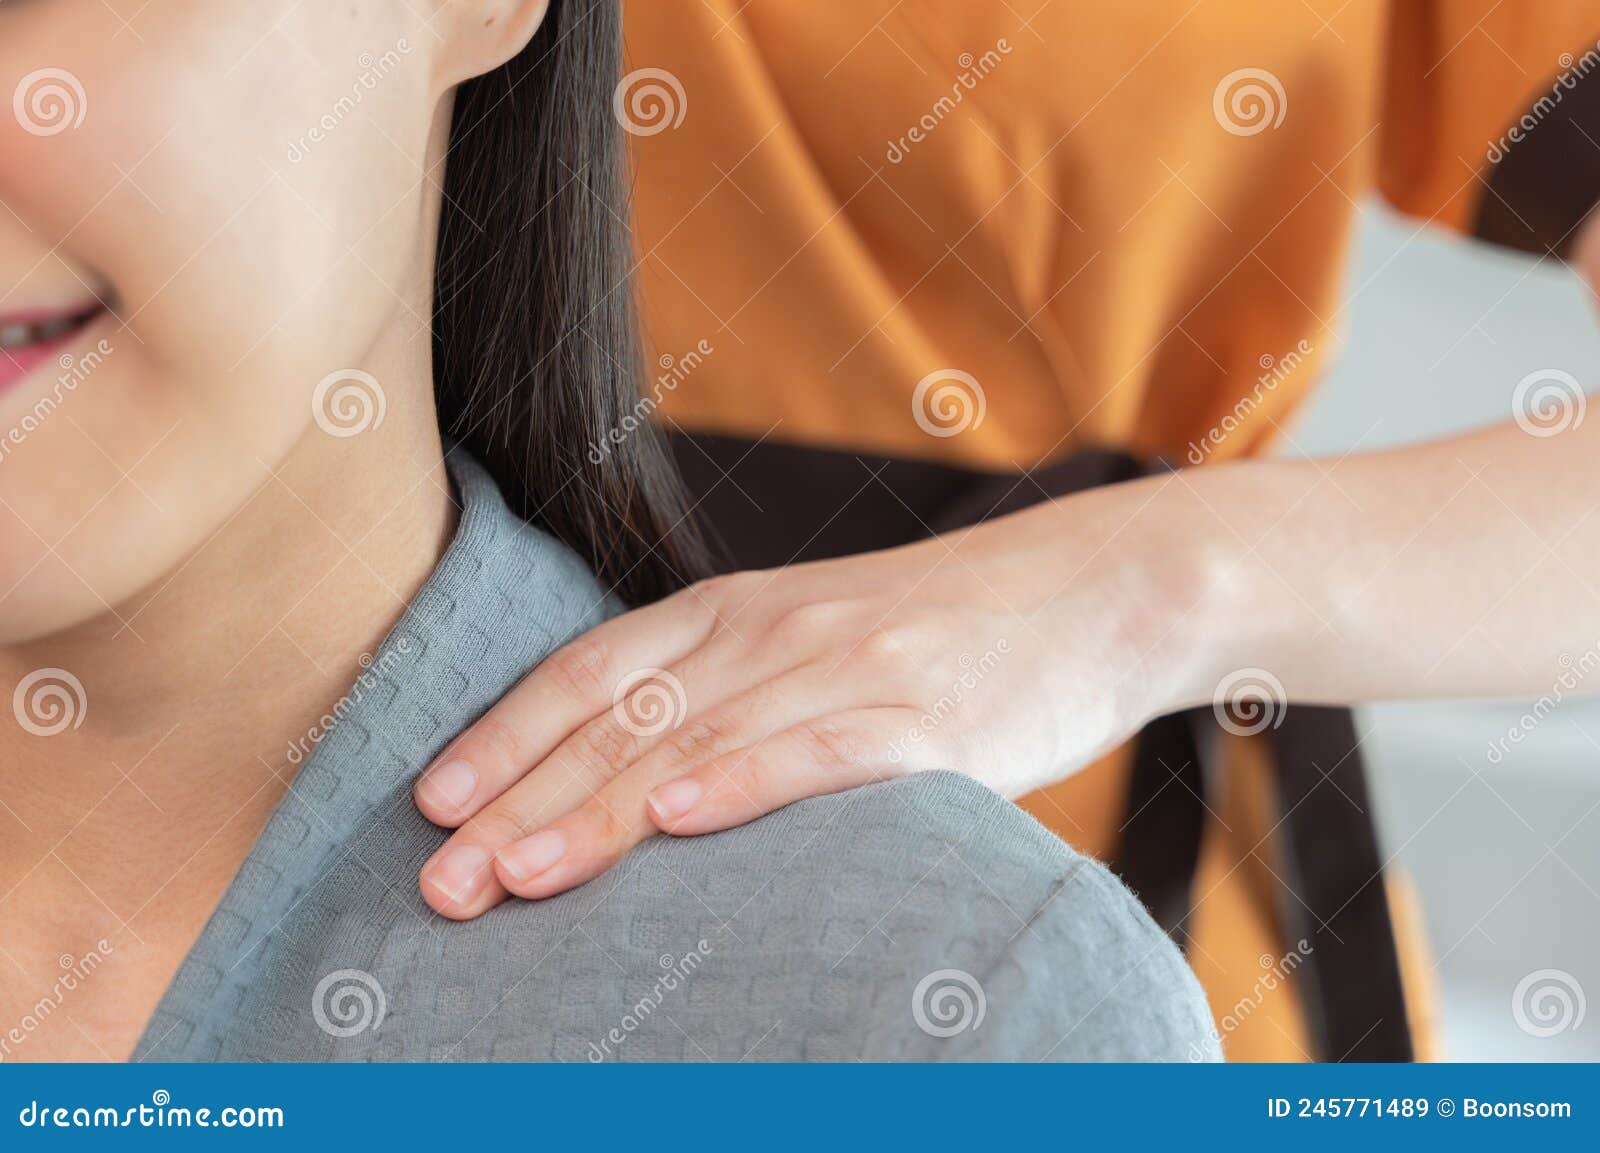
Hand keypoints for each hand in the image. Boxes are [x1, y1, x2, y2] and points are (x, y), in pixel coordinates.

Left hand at [413, 483, 1208, 918]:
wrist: (1088, 589)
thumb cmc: (940, 633)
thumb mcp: (814, 638)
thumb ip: (726, 691)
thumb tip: (629, 784)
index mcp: (734, 610)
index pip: (592, 670)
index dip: (506, 735)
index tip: (432, 805)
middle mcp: (774, 630)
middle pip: (624, 721)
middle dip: (522, 802)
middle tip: (441, 884)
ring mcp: (850, 666)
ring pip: (699, 742)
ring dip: (599, 812)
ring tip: (515, 877)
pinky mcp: (929, 713)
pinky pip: (821, 749)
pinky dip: (745, 783)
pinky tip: (680, 822)